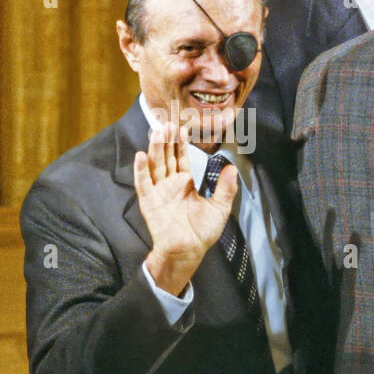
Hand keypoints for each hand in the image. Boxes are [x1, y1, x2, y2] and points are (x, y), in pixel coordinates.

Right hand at [132, 124, 237, 295]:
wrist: (188, 251)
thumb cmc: (202, 232)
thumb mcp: (219, 208)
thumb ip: (225, 189)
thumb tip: (232, 168)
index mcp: (185, 184)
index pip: (181, 158)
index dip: (181, 144)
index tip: (182, 128)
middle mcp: (170, 184)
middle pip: (166, 157)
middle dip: (167, 141)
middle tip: (168, 123)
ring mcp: (158, 192)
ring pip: (155, 166)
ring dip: (155, 149)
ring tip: (157, 132)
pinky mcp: (149, 202)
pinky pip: (143, 184)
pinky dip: (141, 170)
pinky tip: (140, 156)